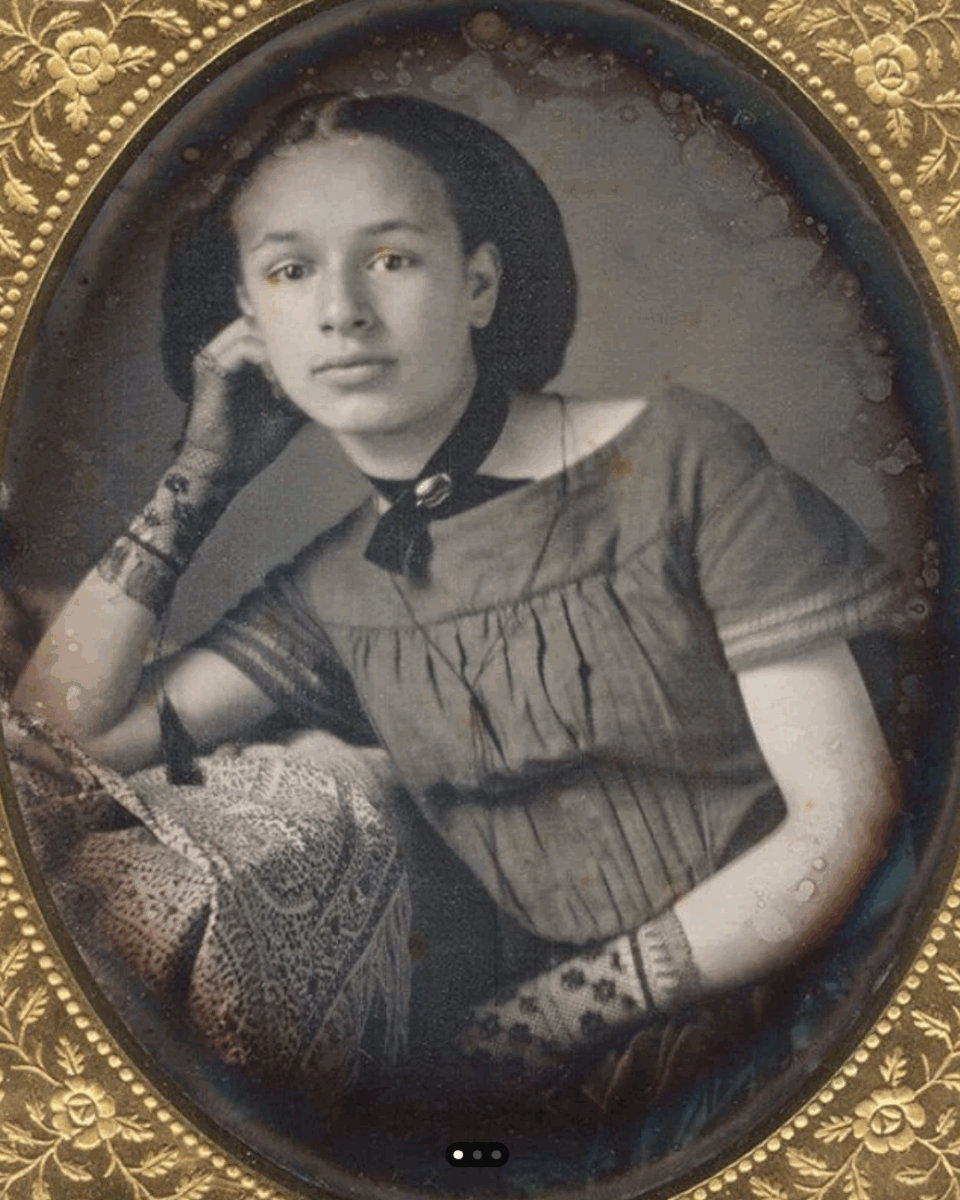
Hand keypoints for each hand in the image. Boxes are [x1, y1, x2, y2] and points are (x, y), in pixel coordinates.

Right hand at [180, 317, 305, 487]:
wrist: (221, 471)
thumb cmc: (249, 446)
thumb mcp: (284, 414)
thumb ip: (299, 394)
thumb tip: (331, 385)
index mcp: (237, 362)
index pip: (263, 329)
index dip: (288, 340)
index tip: (307, 368)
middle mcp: (222, 353)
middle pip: (257, 323)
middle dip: (283, 341)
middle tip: (302, 366)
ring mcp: (213, 358)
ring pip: (251, 330)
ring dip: (276, 351)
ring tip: (287, 380)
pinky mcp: (211, 368)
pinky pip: (245, 348)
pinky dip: (266, 360)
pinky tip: (276, 384)